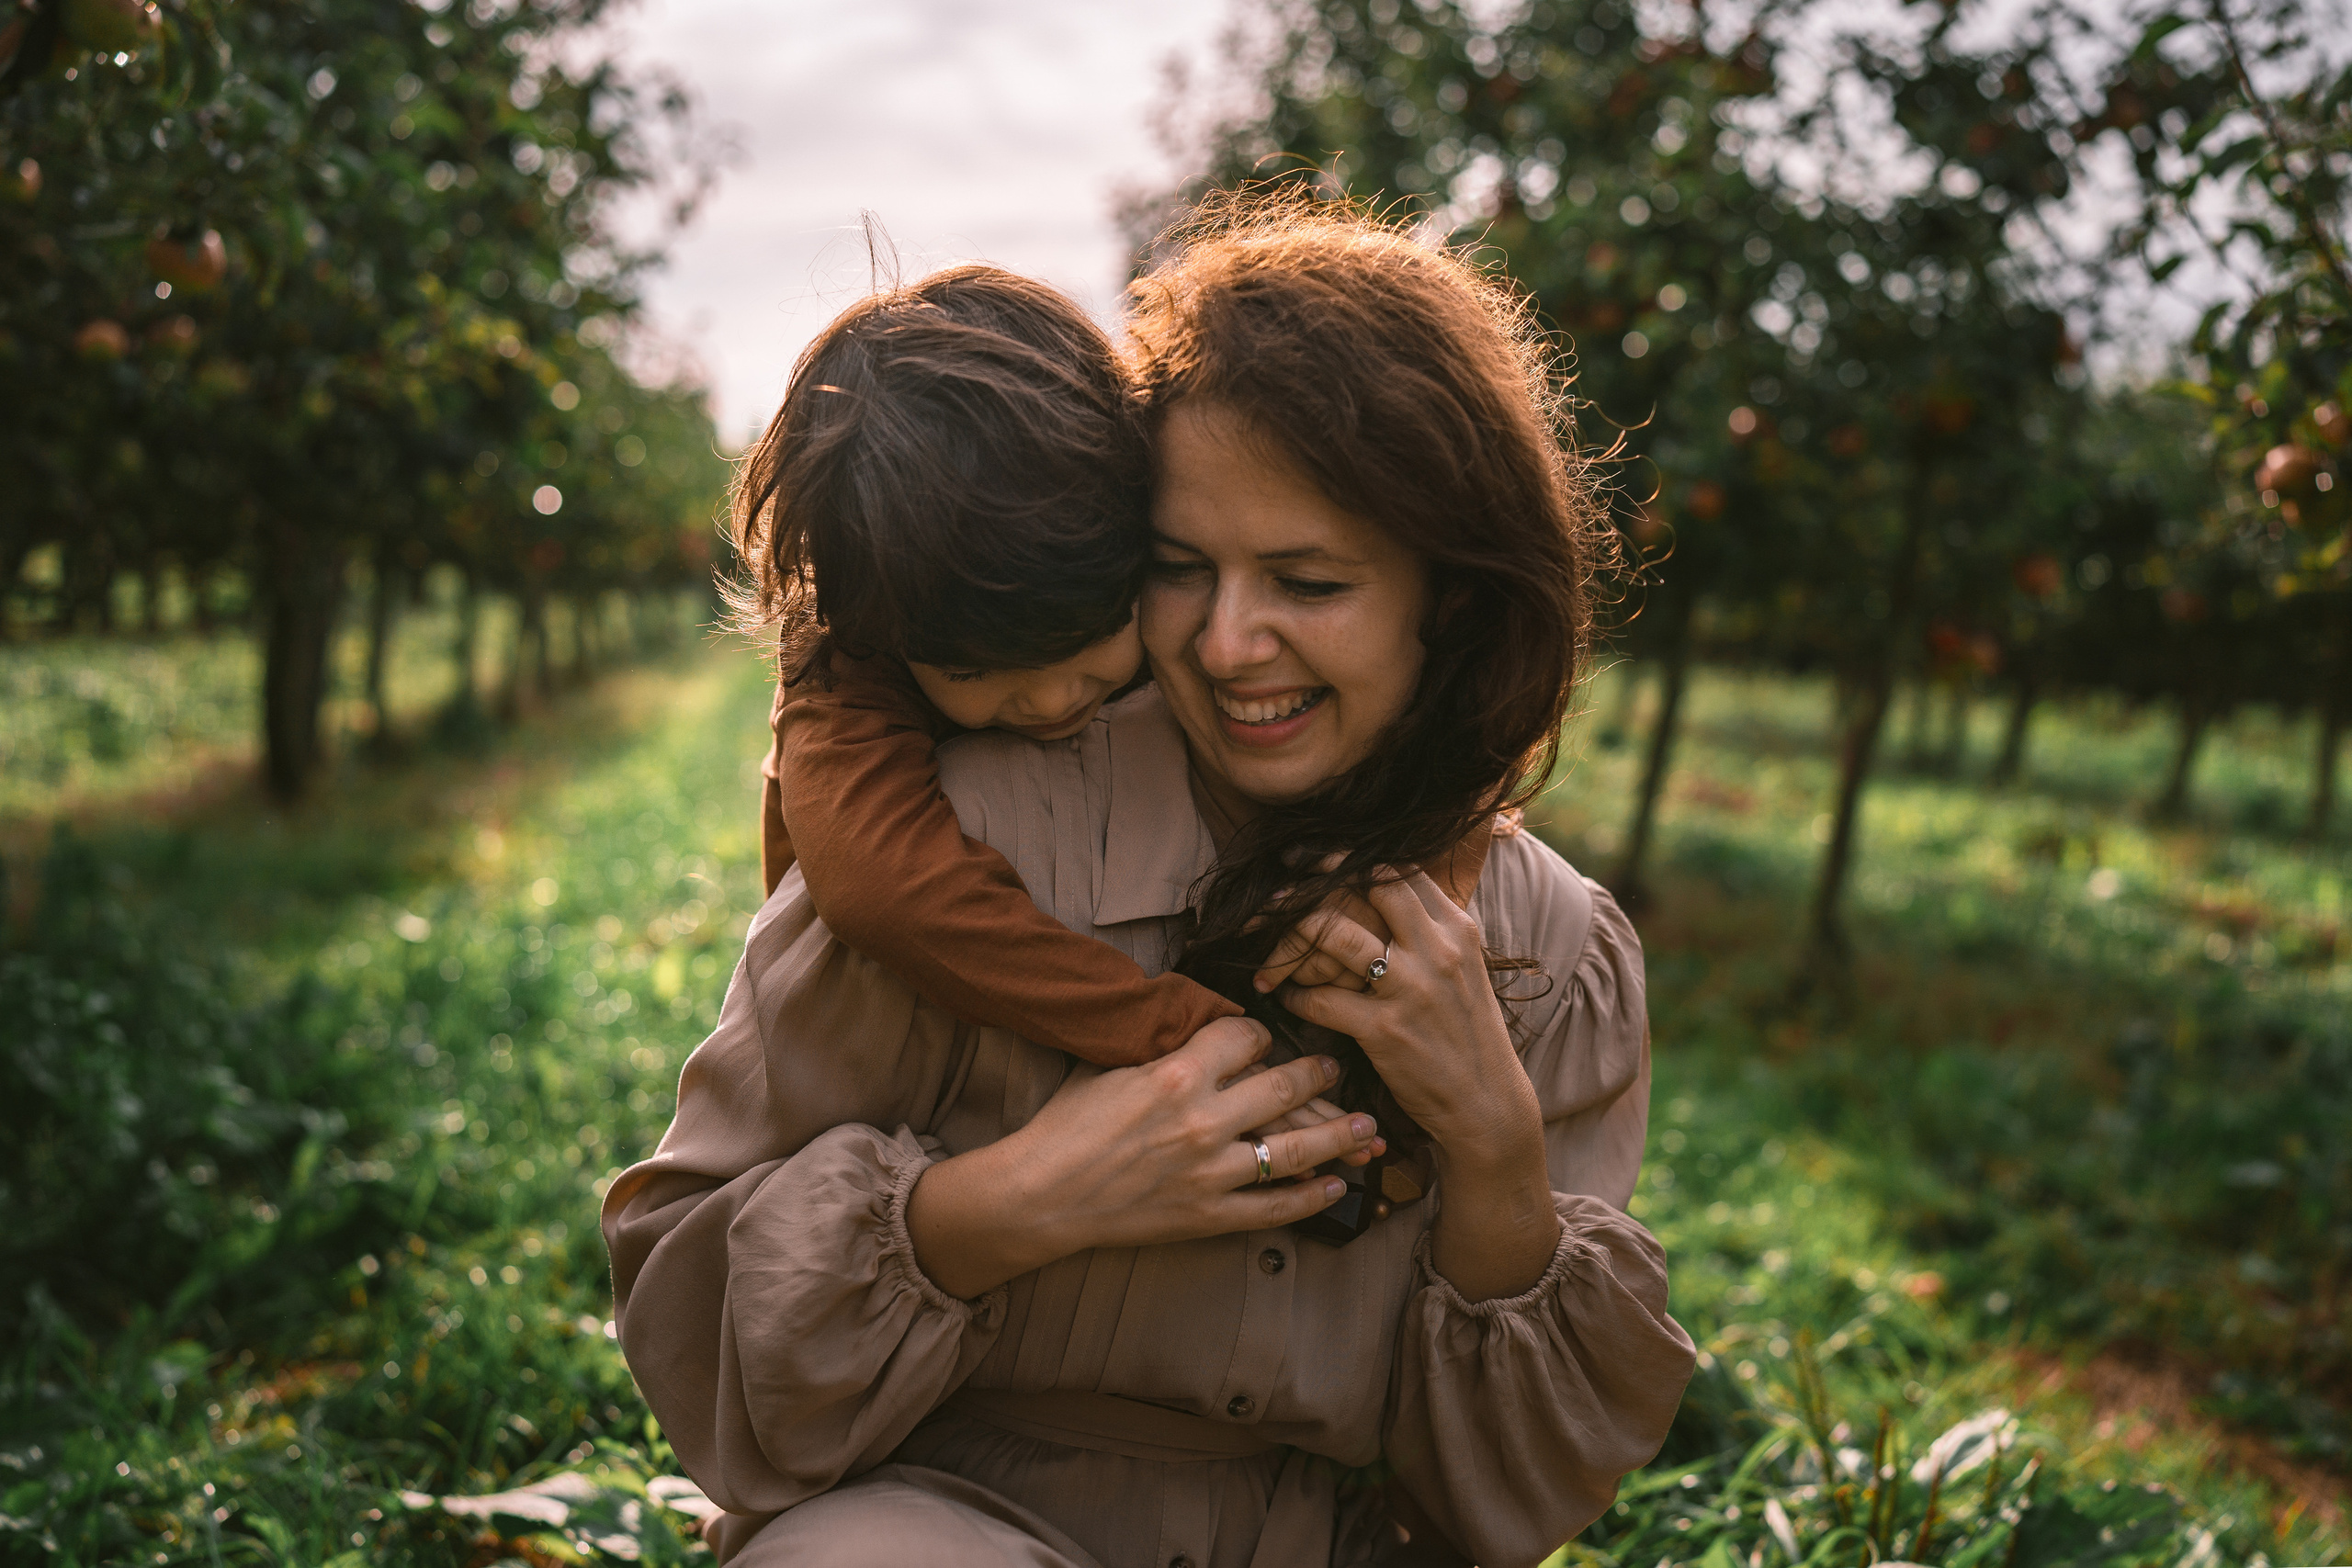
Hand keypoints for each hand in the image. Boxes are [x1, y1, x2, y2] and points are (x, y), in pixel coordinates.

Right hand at [906, 1017, 1379, 1297]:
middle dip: (1319, 1072)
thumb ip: (1161, 1044)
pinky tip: (1336, 1186)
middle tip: (1335, 1066)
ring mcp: (1212, 1172)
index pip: (1247, 1036)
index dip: (1261, 1032)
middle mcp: (1204, 1119)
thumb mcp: (1109, 1063)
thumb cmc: (1066, 1124)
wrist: (1039, 1195)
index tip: (1266, 1036)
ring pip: (1298, 1148)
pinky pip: (1276, 1207)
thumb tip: (1197, 1021)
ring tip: (1365, 1126)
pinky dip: (1312, 1197)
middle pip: (1286, 1085)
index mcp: (1177, 1072)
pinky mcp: (1209, 1215)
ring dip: (1339, 1134)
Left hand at [1275, 870, 1529, 1150]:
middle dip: (1314, 878)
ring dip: (1289, 936)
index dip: (1350, 857)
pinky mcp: (1385, 1031)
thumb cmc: (1469, 1034)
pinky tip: (1285, 996)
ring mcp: (1411, 989)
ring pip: (1334, 935)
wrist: (1487, 1103)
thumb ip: (1430, 930)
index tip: (1313, 857)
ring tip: (1264, 943)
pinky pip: (1320, 999)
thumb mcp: (1464, 969)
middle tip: (1277, 885)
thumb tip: (1385, 893)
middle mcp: (1437, 950)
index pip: (1400, 869)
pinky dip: (1294, 995)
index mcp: (1456, 928)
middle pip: (1367, 885)